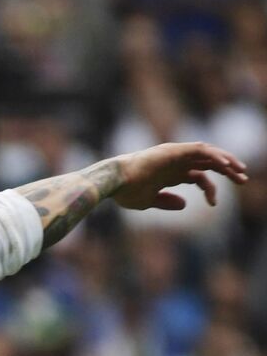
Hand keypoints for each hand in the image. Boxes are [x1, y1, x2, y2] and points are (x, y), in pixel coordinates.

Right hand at [112, 142, 247, 210]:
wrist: (113, 182)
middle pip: (207, 163)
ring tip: (240, 170)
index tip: (214, 203)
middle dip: (227, 170)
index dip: (210, 188)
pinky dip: (215, 155)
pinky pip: (200, 150)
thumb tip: (184, 205)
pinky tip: (226, 163)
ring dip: (226, 160)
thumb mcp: (148, 201)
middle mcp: (175, 162)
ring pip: (208, 153)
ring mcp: (175, 155)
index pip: (198, 176)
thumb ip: (166, 201)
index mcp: (170, 173)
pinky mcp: (174, 151)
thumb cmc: (124, 192)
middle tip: (243, 179)